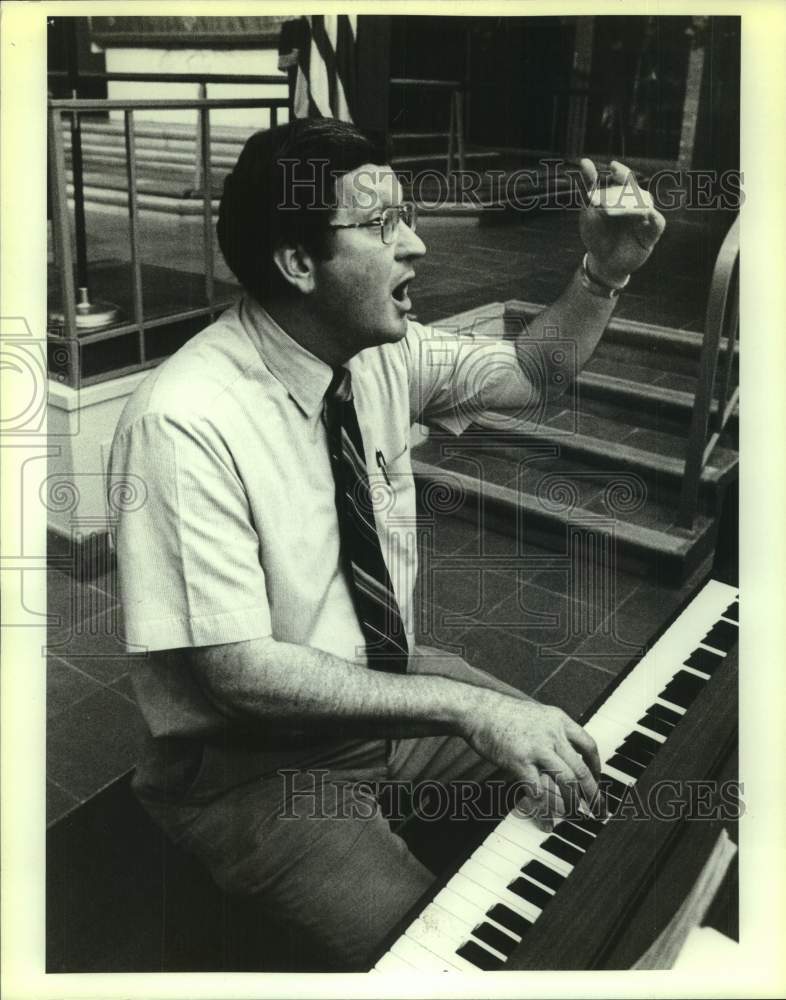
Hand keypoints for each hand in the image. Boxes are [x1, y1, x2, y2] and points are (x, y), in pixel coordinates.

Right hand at [466, 692, 602, 815]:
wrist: (478, 709)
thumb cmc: (502, 713)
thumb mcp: (536, 714)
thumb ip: (552, 730)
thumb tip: (565, 752)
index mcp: (559, 720)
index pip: (588, 746)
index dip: (596, 767)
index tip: (597, 781)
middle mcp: (553, 734)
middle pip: (581, 770)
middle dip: (593, 795)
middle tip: (598, 811)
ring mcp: (537, 749)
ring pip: (565, 782)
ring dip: (571, 804)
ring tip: (572, 816)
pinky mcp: (520, 762)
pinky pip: (538, 792)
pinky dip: (544, 812)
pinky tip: (546, 823)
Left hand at [578, 158, 665, 285]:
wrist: (602, 262)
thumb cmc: (596, 234)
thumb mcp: (590, 210)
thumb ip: (589, 186)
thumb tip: (584, 160)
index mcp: (623, 196)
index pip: (625, 179)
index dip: (621, 172)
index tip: (612, 166)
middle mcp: (636, 204)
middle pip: (636, 191)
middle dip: (623, 191)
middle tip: (605, 201)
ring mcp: (645, 218)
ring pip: (646, 204)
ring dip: (630, 205)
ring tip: (611, 211)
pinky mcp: (651, 234)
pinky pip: (657, 222)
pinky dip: (651, 217)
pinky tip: (643, 213)